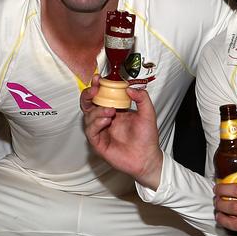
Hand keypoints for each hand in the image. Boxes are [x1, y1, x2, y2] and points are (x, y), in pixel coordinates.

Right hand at [81, 75, 162, 189]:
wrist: (147, 157)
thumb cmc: (147, 137)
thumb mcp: (148, 113)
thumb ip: (142, 98)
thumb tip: (129, 88)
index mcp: (115, 110)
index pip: (101, 95)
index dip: (97, 86)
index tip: (99, 78)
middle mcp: (105, 119)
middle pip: (88, 104)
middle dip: (88, 95)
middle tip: (95, 90)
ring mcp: (101, 131)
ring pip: (88, 116)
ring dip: (97, 111)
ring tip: (110, 111)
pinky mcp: (98, 143)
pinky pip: (91, 131)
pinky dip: (96, 124)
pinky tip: (106, 121)